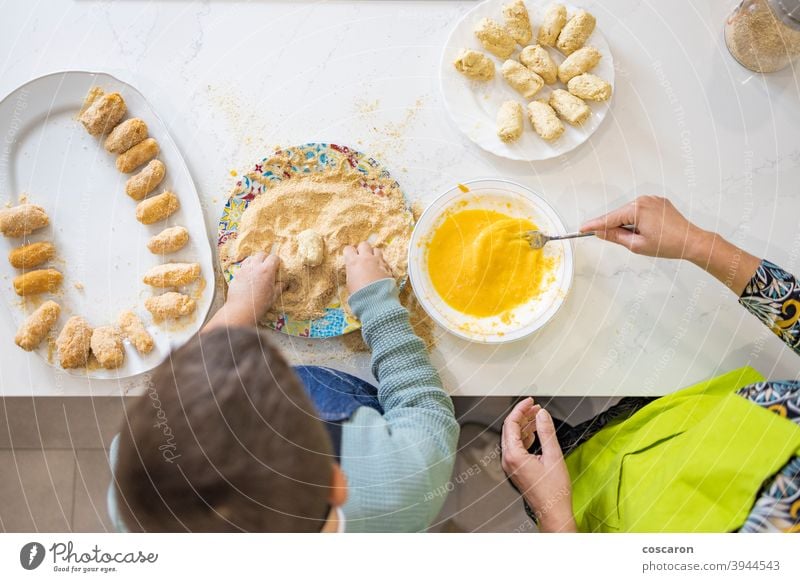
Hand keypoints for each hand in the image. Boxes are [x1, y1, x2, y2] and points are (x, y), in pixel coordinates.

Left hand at [204, 253, 279, 330]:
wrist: (241, 309)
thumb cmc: (259, 304)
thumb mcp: (274, 296)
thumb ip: (280, 287)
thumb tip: (284, 283)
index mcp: (267, 270)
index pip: (273, 257)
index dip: (276, 261)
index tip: (277, 265)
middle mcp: (255, 266)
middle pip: (261, 254)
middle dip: (266, 258)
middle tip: (267, 266)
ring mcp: (244, 269)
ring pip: (250, 258)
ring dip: (255, 261)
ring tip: (257, 269)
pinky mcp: (236, 274)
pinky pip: (243, 266)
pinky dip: (247, 268)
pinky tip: (249, 276)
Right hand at [343, 241, 392, 294]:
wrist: (376, 301)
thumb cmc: (360, 295)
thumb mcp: (350, 284)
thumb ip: (352, 274)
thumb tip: (354, 272)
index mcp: (353, 262)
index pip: (348, 249)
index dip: (349, 253)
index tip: (350, 258)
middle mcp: (366, 258)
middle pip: (364, 244)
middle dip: (362, 250)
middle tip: (362, 258)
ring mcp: (378, 261)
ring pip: (376, 249)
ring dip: (373, 254)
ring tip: (372, 262)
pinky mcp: (388, 267)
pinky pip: (384, 259)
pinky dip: (382, 262)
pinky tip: (380, 270)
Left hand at [501, 398, 576, 532]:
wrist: (552, 511)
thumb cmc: (553, 491)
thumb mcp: (553, 456)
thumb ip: (547, 432)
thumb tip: (542, 415)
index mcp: (513, 455)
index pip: (511, 423)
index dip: (520, 409)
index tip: (530, 401)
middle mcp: (508, 460)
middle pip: (510, 429)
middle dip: (523, 415)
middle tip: (535, 407)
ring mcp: (510, 465)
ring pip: (513, 438)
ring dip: (525, 426)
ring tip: (538, 417)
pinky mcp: (516, 469)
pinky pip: (517, 447)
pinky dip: (525, 437)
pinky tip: (535, 433)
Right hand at [580, 196, 708, 260]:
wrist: (691, 241)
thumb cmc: (667, 245)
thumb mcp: (636, 245)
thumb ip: (615, 236)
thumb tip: (600, 232)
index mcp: (637, 209)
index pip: (609, 218)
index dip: (595, 225)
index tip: (582, 228)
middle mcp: (643, 200)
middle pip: (619, 214)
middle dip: (614, 226)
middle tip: (618, 241)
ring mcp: (652, 199)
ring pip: (629, 212)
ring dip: (627, 224)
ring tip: (640, 238)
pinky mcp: (658, 202)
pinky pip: (640, 210)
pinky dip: (637, 219)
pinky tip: (646, 231)